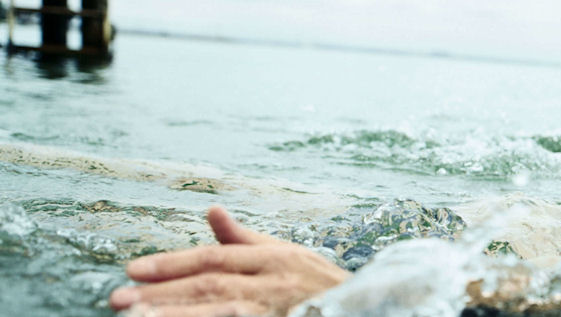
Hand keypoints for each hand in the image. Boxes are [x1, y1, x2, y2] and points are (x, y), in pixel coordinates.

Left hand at [109, 206, 351, 315]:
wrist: (361, 309)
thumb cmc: (317, 283)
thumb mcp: (284, 253)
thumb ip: (243, 238)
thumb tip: (211, 210)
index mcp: (273, 257)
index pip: (214, 257)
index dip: (172, 262)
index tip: (132, 270)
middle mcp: (274, 282)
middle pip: (210, 286)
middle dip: (162, 293)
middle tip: (119, 300)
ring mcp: (275, 309)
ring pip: (220, 311)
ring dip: (177, 316)